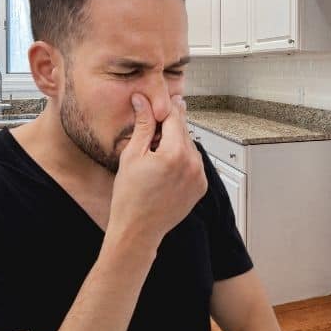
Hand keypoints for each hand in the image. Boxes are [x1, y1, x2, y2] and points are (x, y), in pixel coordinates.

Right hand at [107, 93, 207, 247]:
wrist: (138, 230)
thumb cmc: (130, 197)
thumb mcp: (132, 155)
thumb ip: (143, 125)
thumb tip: (143, 100)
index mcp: (175, 153)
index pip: (174, 117)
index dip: (163, 107)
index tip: (157, 100)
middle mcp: (193, 164)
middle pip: (183, 130)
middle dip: (168, 125)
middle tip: (152, 127)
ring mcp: (199, 176)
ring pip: (189, 146)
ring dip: (175, 142)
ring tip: (155, 154)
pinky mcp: (200, 187)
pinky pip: (193, 163)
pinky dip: (182, 159)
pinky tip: (164, 168)